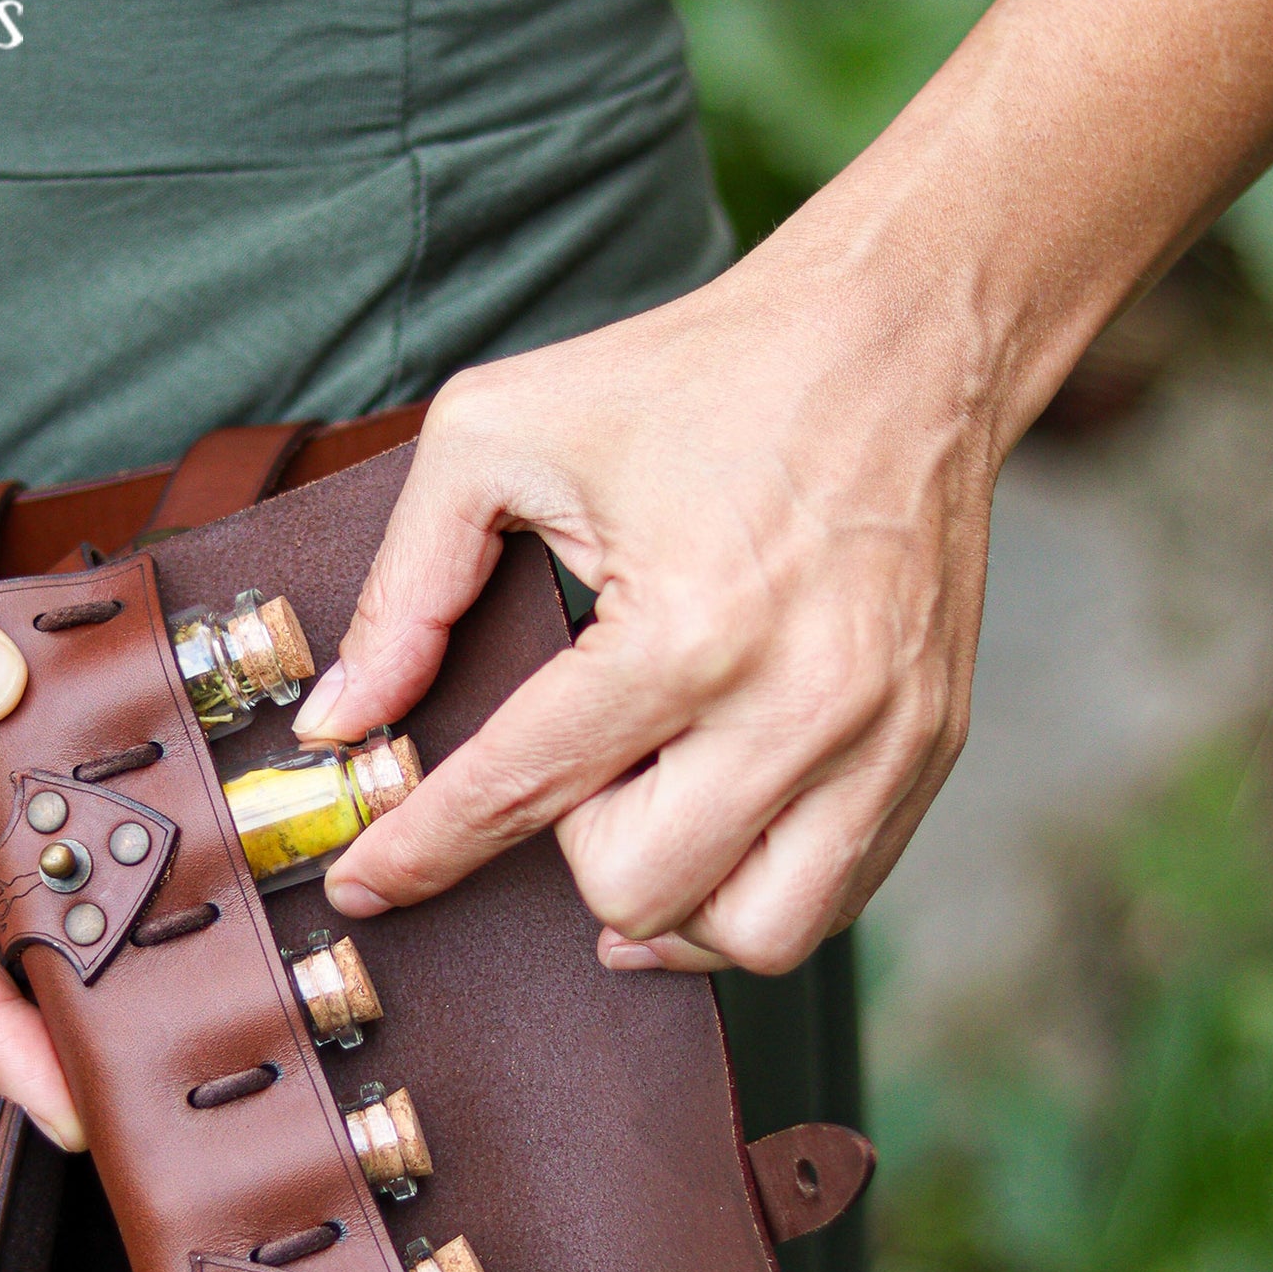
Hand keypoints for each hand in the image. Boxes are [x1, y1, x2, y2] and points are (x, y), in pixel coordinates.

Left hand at [296, 255, 991, 972]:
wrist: (901, 337)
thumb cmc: (703, 375)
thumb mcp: (502, 434)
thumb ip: (409, 585)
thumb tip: (344, 717)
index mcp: (690, 628)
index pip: (523, 791)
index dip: (422, 848)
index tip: (366, 879)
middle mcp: (798, 703)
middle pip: (634, 889)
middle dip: (567, 846)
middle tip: (567, 760)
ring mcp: (880, 738)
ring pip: (746, 935)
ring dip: (667, 897)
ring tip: (636, 816)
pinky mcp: (929, 749)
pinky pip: (832, 900)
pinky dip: (748, 893)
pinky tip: (702, 835)